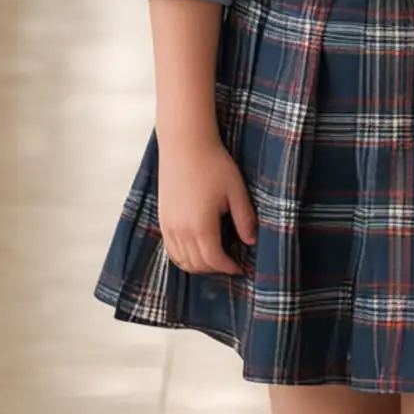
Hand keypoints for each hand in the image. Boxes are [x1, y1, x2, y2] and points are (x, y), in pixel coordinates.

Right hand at [157, 133, 257, 274]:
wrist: (185, 144)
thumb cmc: (214, 164)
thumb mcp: (236, 190)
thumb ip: (244, 219)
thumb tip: (251, 242)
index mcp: (202, 226)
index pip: (215, 260)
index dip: (229, 267)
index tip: (241, 267)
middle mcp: (181, 231)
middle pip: (197, 264)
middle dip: (216, 269)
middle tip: (230, 262)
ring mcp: (168, 225)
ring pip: (182, 260)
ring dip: (199, 265)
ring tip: (215, 258)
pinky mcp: (162, 218)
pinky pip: (171, 249)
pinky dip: (183, 257)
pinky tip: (195, 249)